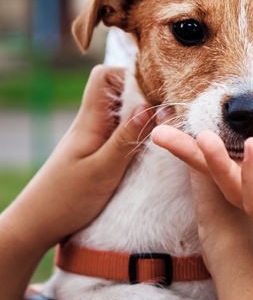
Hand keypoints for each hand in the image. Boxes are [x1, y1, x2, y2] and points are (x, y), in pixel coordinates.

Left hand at [5, 65, 154, 249]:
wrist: (38, 224)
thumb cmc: (66, 199)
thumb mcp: (102, 170)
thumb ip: (126, 139)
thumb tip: (150, 106)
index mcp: (89, 119)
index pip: (105, 76)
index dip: (131, 75)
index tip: (157, 92)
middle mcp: (93, 122)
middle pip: (118, 90)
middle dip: (145, 95)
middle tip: (169, 112)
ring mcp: (96, 136)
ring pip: (123, 111)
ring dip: (144, 115)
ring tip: (165, 127)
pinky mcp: (100, 151)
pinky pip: (122, 130)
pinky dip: (139, 132)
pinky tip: (150, 144)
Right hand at [153, 69, 252, 257]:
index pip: (238, 139)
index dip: (213, 127)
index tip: (187, 108)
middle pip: (224, 164)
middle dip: (191, 150)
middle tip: (160, 131)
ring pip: (233, 184)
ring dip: (211, 162)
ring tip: (196, 137)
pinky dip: (250, 176)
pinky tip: (252, 149)